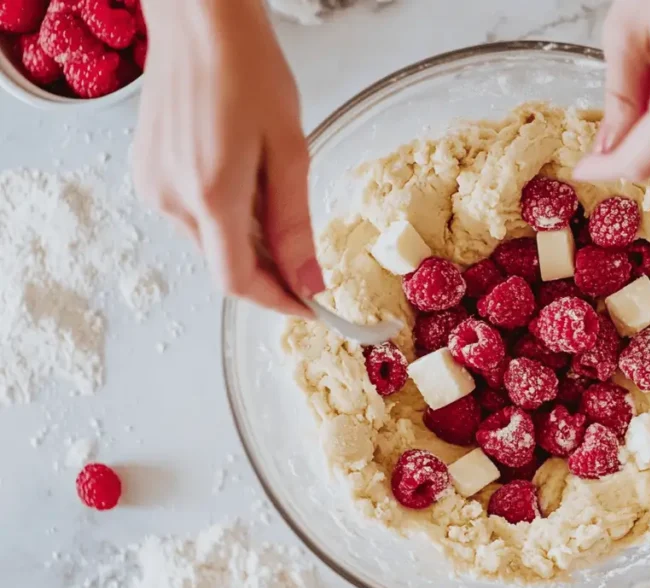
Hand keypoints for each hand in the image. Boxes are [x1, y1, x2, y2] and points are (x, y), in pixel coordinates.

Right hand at [133, 0, 323, 316]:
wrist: (199, 22)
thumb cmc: (248, 70)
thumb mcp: (289, 151)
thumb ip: (295, 224)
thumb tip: (309, 282)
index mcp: (209, 196)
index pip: (239, 280)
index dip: (278, 301)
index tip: (312, 307)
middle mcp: (171, 199)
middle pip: (225, 263)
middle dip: (270, 270)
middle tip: (308, 255)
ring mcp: (152, 185)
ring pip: (209, 241)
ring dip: (247, 240)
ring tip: (274, 195)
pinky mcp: (147, 172)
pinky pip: (192, 215)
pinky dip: (224, 216)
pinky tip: (245, 182)